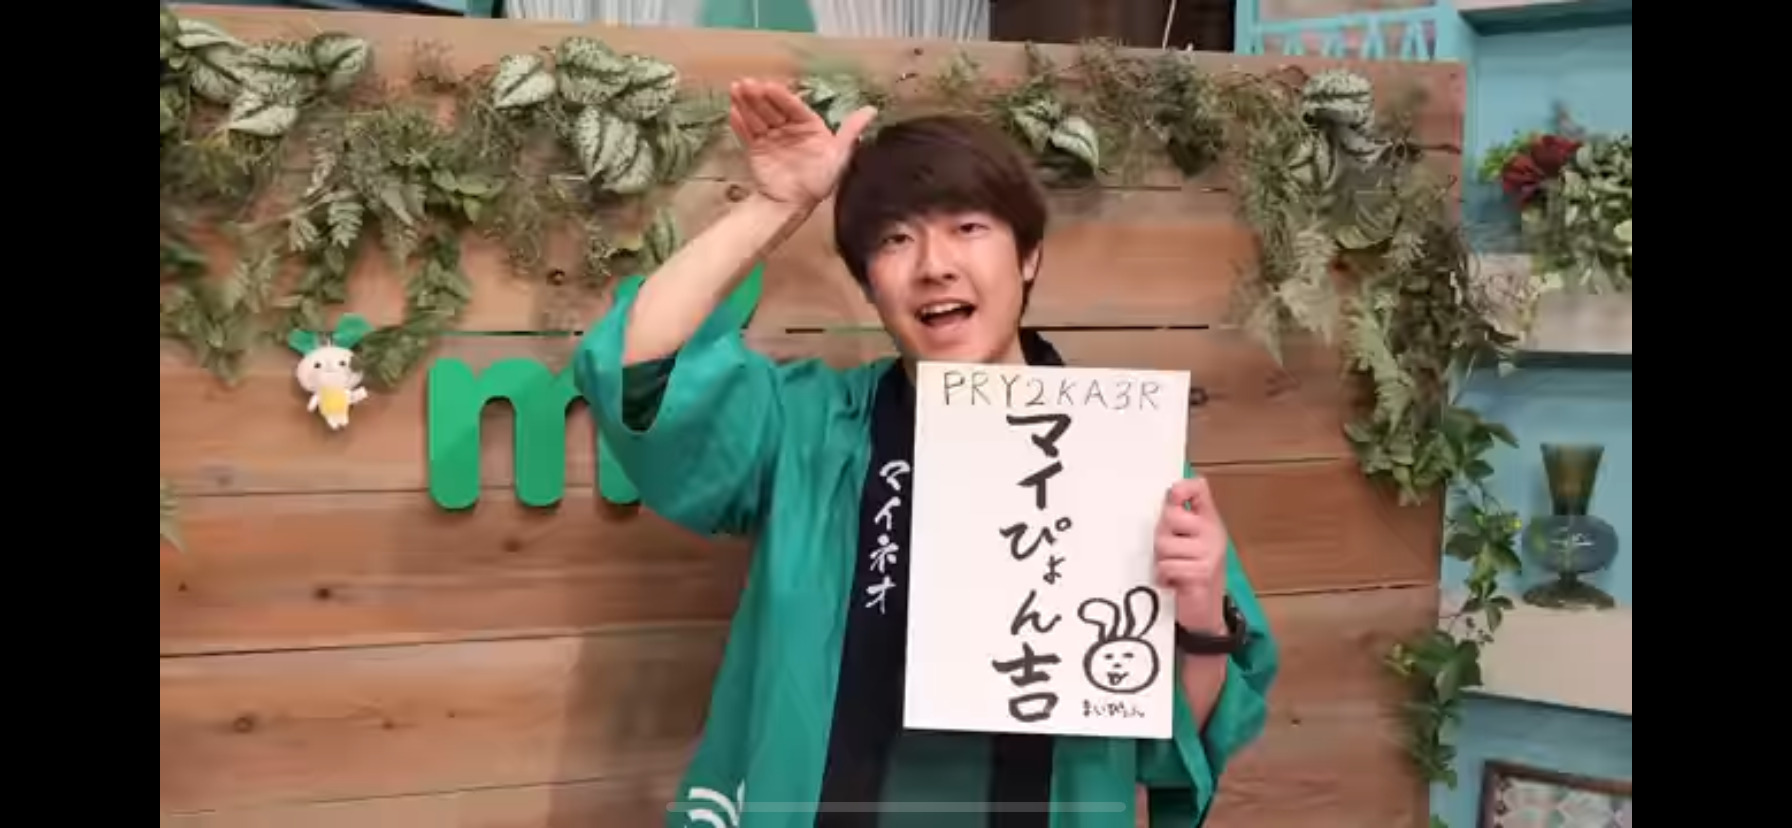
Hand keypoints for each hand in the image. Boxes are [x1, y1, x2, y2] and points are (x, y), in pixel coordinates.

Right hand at [727, 78, 875, 208]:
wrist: (792, 205)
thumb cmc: (819, 181)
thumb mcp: (839, 156)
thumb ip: (851, 132)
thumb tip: (871, 110)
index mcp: (808, 126)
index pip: (793, 107)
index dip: (780, 97)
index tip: (768, 86)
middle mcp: (789, 128)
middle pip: (772, 109)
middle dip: (758, 96)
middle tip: (745, 84)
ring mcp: (771, 138)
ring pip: (758, 118)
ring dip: (746, 104)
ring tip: (735, 90)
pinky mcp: (756, 149)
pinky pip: (747, 134)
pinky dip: (740, 124)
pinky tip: (732, 112)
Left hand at [1154, 477, 1229, 633]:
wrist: (1205, 613)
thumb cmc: (1189, 574)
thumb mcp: (1185, 542)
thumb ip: (1177, 521)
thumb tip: (1167, 495)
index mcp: (1209, 520)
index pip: (1198, 488)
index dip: (1181, 488)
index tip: (1172, 498)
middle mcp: (1213, 532)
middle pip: (1170, 516)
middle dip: (1160, 536)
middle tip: (1168, 552)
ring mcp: (1210, 552)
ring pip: (1164, 543)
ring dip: (1161, 560)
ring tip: (1172, 569)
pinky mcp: (1202, 572)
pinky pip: (1167, 565)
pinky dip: (1164, 577)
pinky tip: (1173, 582)